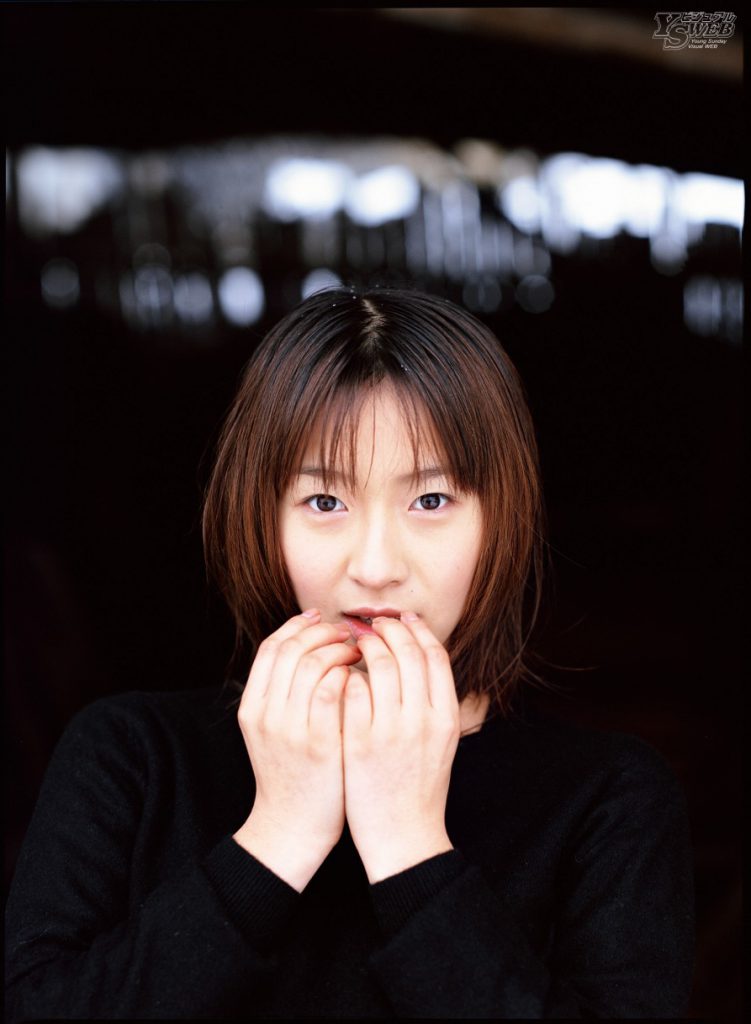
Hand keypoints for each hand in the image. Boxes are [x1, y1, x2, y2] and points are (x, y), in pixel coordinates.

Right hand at [233, 610, 361, 890]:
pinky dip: (346, 674)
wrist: (294, 828)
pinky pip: (331, 690)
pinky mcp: (317, 743)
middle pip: (290, 649)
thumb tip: (308, 650)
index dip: (295, 626)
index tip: (319, 618)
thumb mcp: (274, 732)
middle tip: (347, 632)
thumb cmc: (294, 776)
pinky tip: (361, 675)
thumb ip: (284, 694)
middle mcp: (265, 714)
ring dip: (337, 649)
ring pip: (310, 663)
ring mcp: (289, 728)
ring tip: (358, 652)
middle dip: (321, 632)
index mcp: (252, 707)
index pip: (270, 648)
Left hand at [342, 613, 460, 882]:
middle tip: (374, 623)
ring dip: (364, 645)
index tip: (404, 619)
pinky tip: (340, 672)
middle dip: (389, 629)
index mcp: (446, 717)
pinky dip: (346, 674)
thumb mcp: (440, 741)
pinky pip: (351, 691)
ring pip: (378, 665)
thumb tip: (420, 656)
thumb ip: (432, 701)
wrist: (403, 837)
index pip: (435, 655)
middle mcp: (423, 719)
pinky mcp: (360, 743)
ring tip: (354, 642)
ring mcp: (391, 730)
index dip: (419, 630)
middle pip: (407, 652)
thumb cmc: (419, 787)